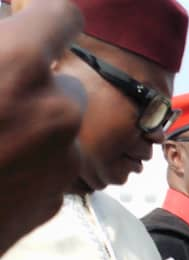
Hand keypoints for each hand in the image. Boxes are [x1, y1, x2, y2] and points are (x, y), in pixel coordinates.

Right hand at [0, 0, 85, 255]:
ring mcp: (62, 157)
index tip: (40, 25)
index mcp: (19, 65)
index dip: (48, 20)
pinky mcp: (57, 196)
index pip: (62, 16)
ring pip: (60, 126)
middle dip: (37, 85)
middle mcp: (56, 109)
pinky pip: (50, 164)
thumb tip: (11, 22)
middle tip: (0, 100)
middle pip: (65, 80)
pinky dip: (30, 163)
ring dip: (35, 126)